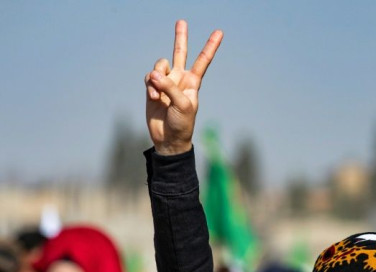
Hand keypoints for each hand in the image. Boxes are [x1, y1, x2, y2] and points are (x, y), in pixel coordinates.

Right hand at [144, 20, 222, 154]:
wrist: (168, 138)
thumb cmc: (182, 124)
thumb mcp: (183, 105)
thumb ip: (169, 87)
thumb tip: (154, 73)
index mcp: (193, 82)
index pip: (203, 61)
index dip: (210, 46)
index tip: (219, 32)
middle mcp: (179, 79)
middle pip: (180, 53)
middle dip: (180, 38)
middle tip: (182, 21)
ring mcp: (165, 83)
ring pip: (159, 66)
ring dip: (157, 77)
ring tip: (159, 94)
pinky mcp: (152, 89)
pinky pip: (149, 78)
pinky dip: (150, 86)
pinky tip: (155, 98)